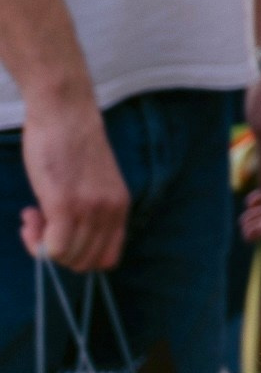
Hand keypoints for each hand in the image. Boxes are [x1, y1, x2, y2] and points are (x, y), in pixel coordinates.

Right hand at [18, 90, 129, 272]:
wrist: (64, 109)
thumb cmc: (70, 140)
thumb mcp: (91, 181)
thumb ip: (88, 209)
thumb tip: (66, 240)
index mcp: (120, 206)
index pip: (108, 258)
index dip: (79, 255)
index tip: (60, 233)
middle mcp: (110, 211)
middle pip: (85, 263)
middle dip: (57, 252)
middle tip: (40, 223)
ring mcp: (90, 209)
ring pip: (67, 258)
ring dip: (42, 244)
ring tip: (33, 214)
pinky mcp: (66, 204)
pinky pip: (54, 249)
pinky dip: (36, 242)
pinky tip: (29, 215)